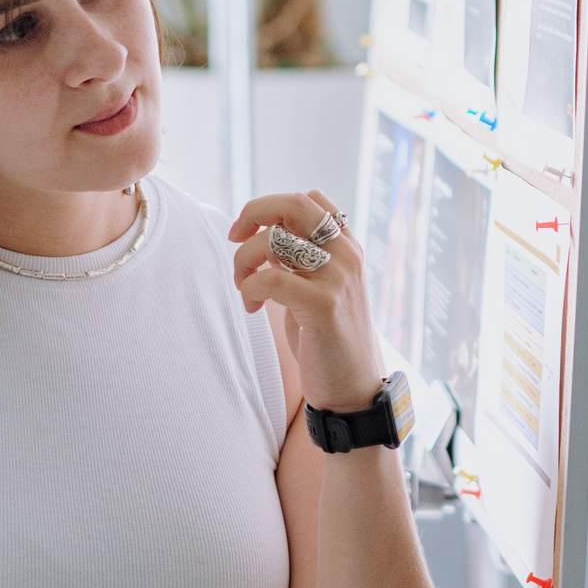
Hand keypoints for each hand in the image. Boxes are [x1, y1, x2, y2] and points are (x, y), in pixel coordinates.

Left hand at [228, 190, 384, 412]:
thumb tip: (261, 237)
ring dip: (243, 260)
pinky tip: (252, 307)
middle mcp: (346, 255)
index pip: (310, 199)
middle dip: (253, 212)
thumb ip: (298, 261)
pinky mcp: (323, 306)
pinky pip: (270, 280)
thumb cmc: (327, 340)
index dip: (272, 205)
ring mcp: (337, 279)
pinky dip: (250, 289)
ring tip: (243, 286)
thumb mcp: (316, 289)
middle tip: (235, 238)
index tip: (249, 230)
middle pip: (293, 204)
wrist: (352, 389)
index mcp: (347, 248)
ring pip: (273, 240)